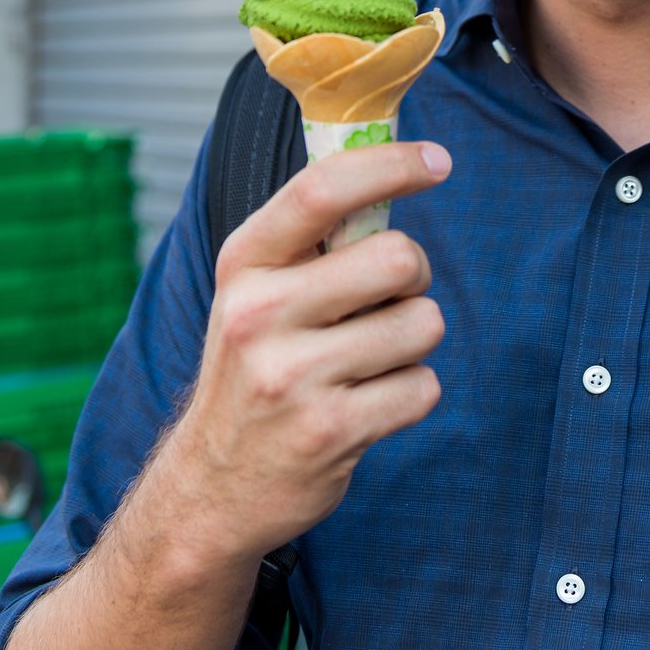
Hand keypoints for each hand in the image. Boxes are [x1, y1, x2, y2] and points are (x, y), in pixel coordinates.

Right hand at [166, 141, 451, 565]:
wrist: (211, 488)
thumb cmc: (256, 370)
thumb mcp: (257, 293)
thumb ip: (314, 240)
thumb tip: (399, 168)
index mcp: (244, 264)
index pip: (322, 189)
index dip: (391, 166)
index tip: (438, 161)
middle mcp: (259, 313)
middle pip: (398, 258)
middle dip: (414, 279)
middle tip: (385, 304)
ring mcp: (292, 376)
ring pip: (421, 324)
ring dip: (412, 343)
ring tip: (364, 365)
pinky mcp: (330, 431)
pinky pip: (423, 387)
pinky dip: (410, 395)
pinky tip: (365, 409)